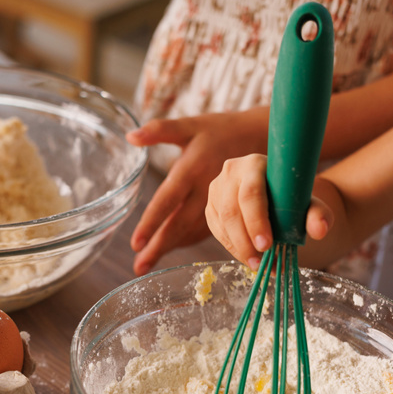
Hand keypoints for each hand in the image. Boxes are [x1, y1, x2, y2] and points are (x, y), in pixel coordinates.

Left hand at [126, 110, 266, 275]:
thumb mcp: (191, 125)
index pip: (167, 200)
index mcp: (191, 168)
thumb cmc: (220, 128)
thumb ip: (160, 130)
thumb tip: (130, 137)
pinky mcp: (227, 207)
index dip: (152, 222)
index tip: (136, 244)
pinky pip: (207, 229)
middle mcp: (203, 188)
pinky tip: (173, 248)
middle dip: (158, 247)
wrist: (262, 135)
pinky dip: (189, 240)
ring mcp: (217, 200)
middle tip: (139, 268)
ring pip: (192, 230)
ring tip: (148, 266)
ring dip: (172, 248)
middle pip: (178, 223)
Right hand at [206, 155, 333, 267]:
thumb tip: (320, 230)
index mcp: (255, 164)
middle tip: (260, 261)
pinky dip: (232, 247)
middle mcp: (231, 172)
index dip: (256, 220)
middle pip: (231, 210)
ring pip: (222, 222)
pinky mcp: (211, 206)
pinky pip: (217, 230)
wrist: (275, 191)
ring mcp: (217, 189)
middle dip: (245, 239)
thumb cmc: (291, 196)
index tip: (267, 244)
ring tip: (257, 264)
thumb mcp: (308, 202)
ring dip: (238, 247)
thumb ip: (318, 214)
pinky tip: (247, 256)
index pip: (251, 193)